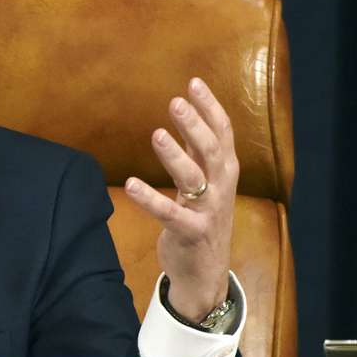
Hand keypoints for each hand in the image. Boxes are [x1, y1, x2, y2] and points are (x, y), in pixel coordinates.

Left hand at [124, 77, 237, 320]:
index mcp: (225, 172)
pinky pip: (170, 214)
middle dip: (195, 125)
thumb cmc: (203, 220)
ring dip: (175, 156)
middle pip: (211, 150)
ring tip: (157, 134)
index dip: (210, 107)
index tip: (194, 82)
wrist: (205, 273)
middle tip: (176, 102)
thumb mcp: (205, 183)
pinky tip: (131, 185)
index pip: (223, 133)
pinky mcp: (191, 233)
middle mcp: (221, 188)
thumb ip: (198, 153)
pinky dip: (150, 199)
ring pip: (194, 179)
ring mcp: (208, 212)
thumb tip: (190, 117)